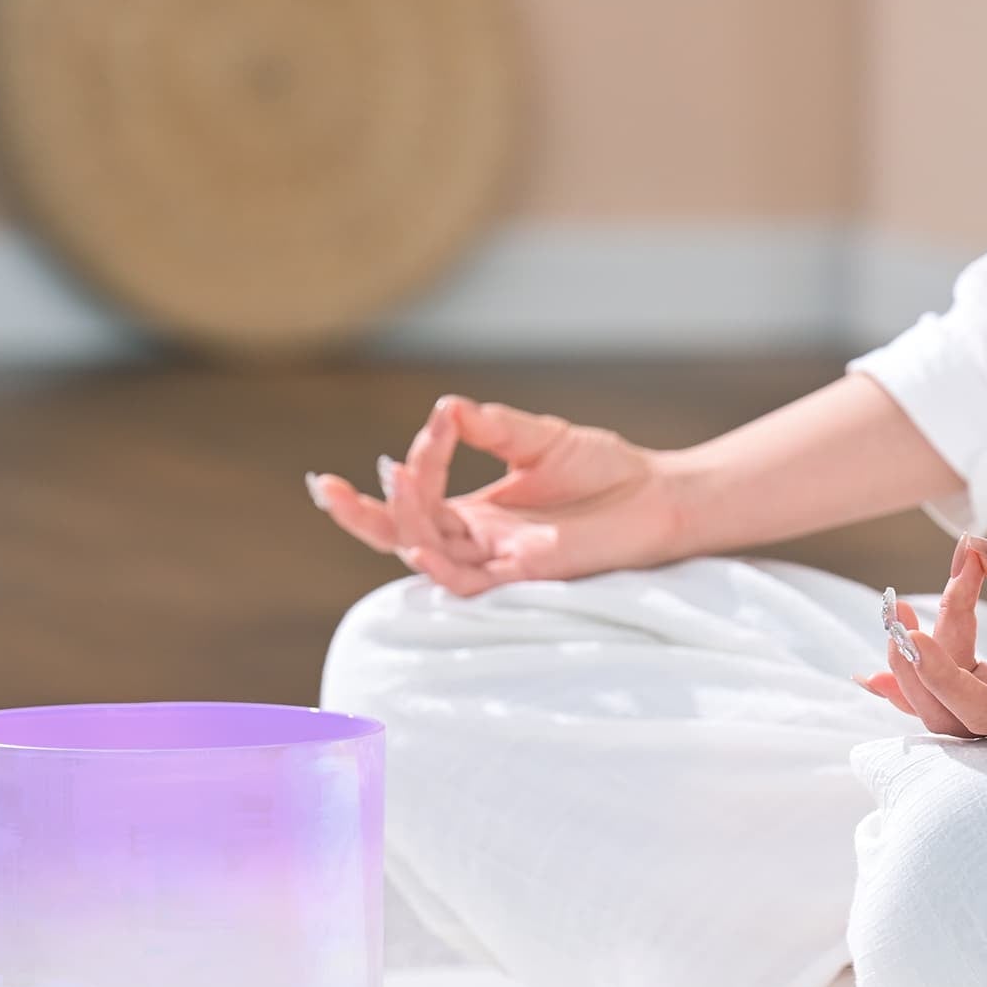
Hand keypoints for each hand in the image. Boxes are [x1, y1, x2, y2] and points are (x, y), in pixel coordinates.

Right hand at [307, 396, 683, 595]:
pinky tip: (416, 540)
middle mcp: (476, 539)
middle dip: (359, 514)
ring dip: (402, 521)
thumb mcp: (540, 437)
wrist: (659, 498)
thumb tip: (446, 406)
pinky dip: (437, 562)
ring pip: (427, 552)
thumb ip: (494, 426)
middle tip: (326, 488)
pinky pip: (467, 580)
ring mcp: (496, 559)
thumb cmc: (605, 474)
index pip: (416, 497)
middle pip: (400, 533)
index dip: (407, 468)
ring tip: (388, 482)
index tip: (431, 427)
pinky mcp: (524, 575)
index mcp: (472, 512)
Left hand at [856, 535, 986, 744]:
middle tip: (900, 608)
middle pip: (952, 715)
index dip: (942, 678)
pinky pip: (955, 699)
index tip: (914, 635)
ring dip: (912, 665)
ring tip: (896, 614)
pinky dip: (920, 680)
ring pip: (948, 710)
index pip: (985, 713)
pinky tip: (880, 670)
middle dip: (917, 663)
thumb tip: (979, 550)